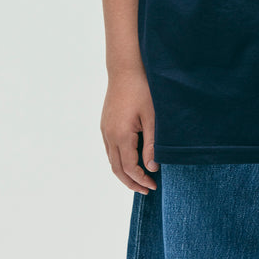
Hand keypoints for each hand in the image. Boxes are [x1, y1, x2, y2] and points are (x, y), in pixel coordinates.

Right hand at [101, 67, 158, 193]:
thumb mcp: (152, 117)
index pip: (129, 167)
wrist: (125, 68)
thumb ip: (152, 144)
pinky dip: (119, 160)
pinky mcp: (105, 123)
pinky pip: (110, 149)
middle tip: (146, 190)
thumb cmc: (142, 90)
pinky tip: (131, 160)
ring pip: (111, 159)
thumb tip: (152, 168)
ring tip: (139, 179)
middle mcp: (109, 135)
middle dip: (131, 182)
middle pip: (116, 168)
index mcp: (121, 135)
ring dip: (124, 172)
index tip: (154, 186)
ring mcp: (105, 129)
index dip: (141, 180)